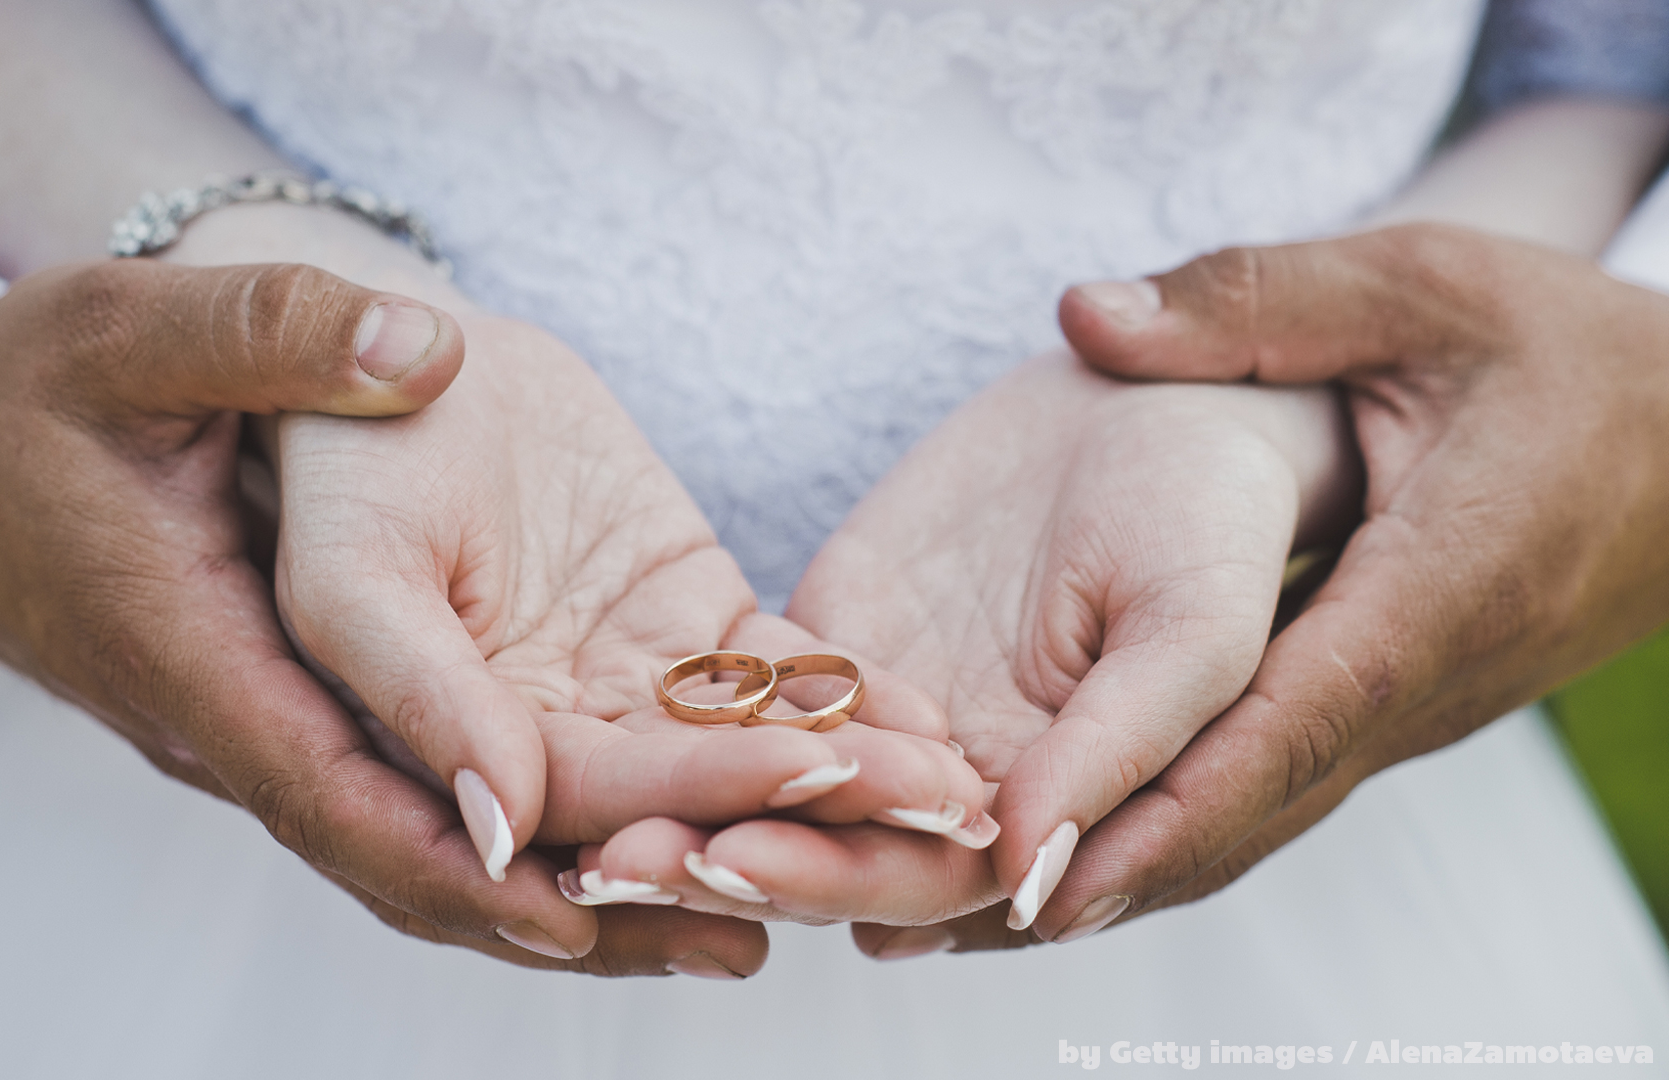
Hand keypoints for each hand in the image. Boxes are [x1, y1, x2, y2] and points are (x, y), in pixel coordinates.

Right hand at [0, 253, 765, 977]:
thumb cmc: (49, 397)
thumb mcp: (128, 339)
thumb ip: (263, 339)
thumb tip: (417, 351)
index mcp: (204, 664)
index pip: (337, 796)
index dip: (460, 858)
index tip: (580, 907)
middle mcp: (281, 722)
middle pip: (439, 847)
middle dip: (589, 896)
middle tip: (746, 933)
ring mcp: (338, 712)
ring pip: (480, 822)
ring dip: (614, 871)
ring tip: (770, 907)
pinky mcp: (385, 677)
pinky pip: (492, 755)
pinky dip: (604, 793)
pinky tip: (720, 794)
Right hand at [159, 207, 988, 967]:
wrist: (346, 342)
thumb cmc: (275, 428)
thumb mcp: (338, 557)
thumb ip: (403, 677)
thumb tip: (501, 822)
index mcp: (368, 755)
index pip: (499, 846)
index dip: (609, 875)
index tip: (716, 893)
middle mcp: (482, 744)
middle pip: (619, 826)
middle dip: (750, 846)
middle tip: (866, 870)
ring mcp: (570, 686)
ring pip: (695, 760)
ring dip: (811, 787)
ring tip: (928, 802)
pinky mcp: (646, 623)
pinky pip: (740, 674)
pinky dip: (822, 695)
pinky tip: (914, 714)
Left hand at [582, 351, 1352, 946]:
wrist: (1177, 411)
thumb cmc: (1221, 521)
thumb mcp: (1193, 627)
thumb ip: (1122, 750)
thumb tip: (1030, 876)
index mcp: (1069, 819)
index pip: (944, 883)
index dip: (841, 875)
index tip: (738, 862)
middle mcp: (977, 793)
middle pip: (842, 851)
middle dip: (733, 856)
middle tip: (619, 860)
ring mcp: (909, 723)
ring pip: (790, 786)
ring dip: (690, 805)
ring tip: (584, 818)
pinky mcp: (854, 651)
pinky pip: (766, 694)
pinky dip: (694, 716)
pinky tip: (600, 720)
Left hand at [1041, 223, 1668, 927]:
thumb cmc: (1568, 352)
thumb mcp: (1420, 290)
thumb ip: (1252, 299)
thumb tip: (1081, 316)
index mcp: (1432, 590)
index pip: (1281, 724)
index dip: (1157, 805)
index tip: (1040, 863)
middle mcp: (1421, 683)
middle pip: (1252, 803)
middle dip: (1110, 869)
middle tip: (960, 917)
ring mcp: (1415, 713)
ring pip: (1261, 813)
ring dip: (1132, 867)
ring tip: (982, 911)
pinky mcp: (1398, 708)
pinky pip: (1278, 782)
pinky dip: (1180, 825)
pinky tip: (1084, 844)